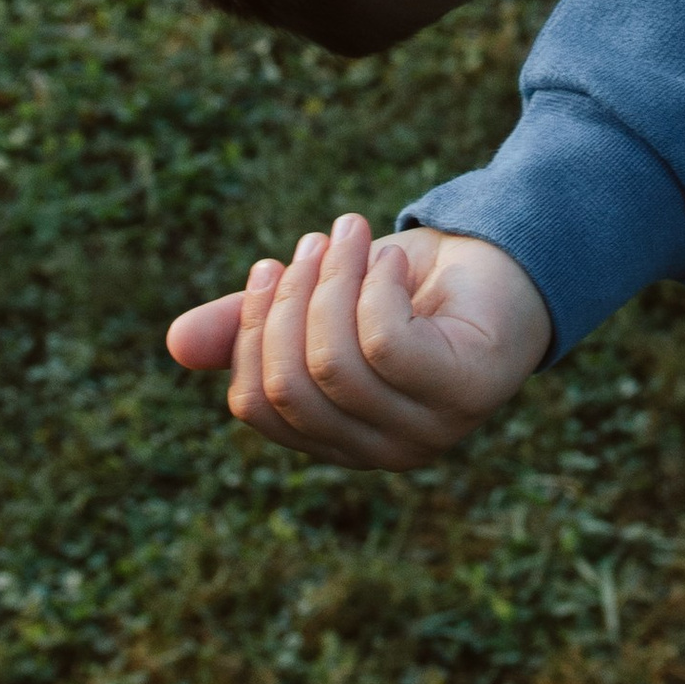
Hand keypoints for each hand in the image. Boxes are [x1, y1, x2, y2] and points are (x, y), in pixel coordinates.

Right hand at [166, 216, 552, 470]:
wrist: (510, 260)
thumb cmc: (412, 286)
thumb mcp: (322, 297)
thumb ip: (255, 321)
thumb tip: (175, 344)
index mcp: (338, 437)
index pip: (257, 404)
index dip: (249, 333)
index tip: (269, 267)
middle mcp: (381, 450)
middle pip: (290, 386)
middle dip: (289, 301)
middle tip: (313, 241)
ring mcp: (429, 430)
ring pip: (336, 363)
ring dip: (333, 283)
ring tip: (351, 233)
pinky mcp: (467, 392)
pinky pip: (388, 345)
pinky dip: (378, 289)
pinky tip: (395, 260)